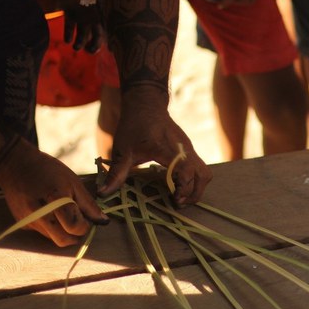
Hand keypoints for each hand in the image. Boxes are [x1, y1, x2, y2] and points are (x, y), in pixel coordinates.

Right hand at [0, 139, 108, 246]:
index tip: (88, 218)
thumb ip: (88, 204)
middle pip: (63, 240)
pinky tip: (49, 211)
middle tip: (79, 220)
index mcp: (54, 199)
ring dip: (63, 231)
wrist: (15, 165)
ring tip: (63, 212)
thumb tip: (103, 221)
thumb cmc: (48, 170)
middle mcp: (39, 213)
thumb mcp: (73, 182)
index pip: (74, 226)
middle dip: (76, 235)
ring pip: (53, 238)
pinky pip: (43, 232)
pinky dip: (52, 227)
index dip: (85, 226)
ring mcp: (28, 221)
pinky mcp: (22, 224)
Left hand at [57, 0, 104, 52]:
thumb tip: (108, 28)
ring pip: (82, 34)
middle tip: (89, 51)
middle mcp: (93, 18)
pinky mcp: (69, 14)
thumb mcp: (96, 0)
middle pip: (95, 36)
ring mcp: (81, 16)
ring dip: (79, 42)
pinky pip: (69, 26)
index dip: (109, 42)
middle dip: (93, 46)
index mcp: (102, 15)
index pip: (107, 32)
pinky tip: (66, 41)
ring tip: (75, 48)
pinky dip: (68, 34)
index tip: (109, 51)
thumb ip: (102, 13)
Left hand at [97, 86, 211, 205]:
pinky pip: (200, 167)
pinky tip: (178, 185)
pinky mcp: (189, 149)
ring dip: (198, 188)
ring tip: (181, 197)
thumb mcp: (122, 149)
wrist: (146, 105)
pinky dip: (195, 180)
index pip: (186, 171)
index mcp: (168, 149)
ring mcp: (189, 149)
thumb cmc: (133, 126)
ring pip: (205, 172)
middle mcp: (184, 149)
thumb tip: (103, 193)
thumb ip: (116, 173)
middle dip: (194, 193)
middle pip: (202, 175)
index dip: (184, 188)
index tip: (174, 200)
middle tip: (177, 203)